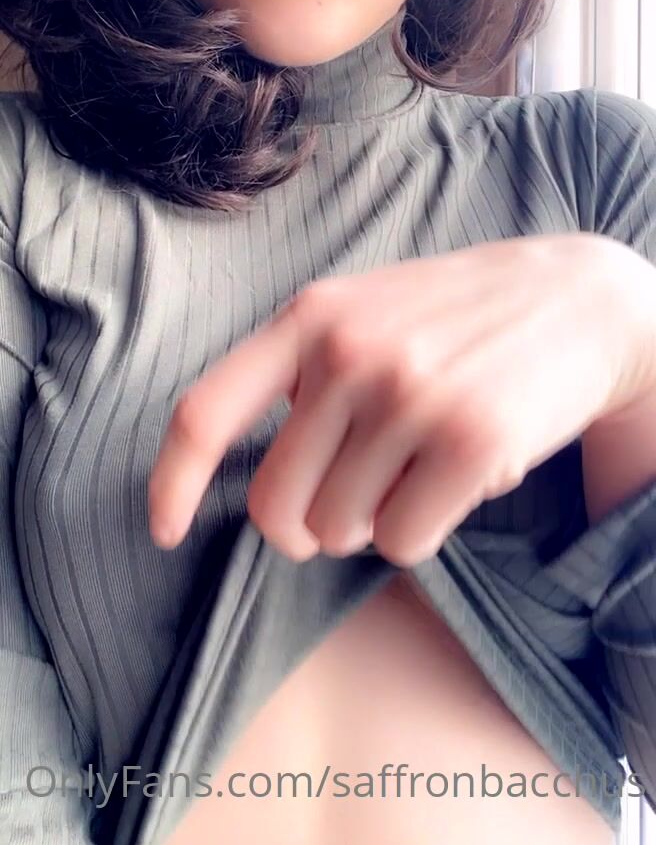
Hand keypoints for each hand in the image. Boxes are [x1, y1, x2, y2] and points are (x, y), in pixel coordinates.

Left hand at [148, 232, 655, 566]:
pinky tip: (455, 479)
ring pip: (341, 532)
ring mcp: (410, 394)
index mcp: (309, 318)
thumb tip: (251, 474)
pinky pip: (402, 543)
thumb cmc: (458, 318)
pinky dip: (422, 531)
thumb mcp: (363, 310)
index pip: (204, 412)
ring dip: (374, 523)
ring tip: (419, 467)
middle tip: (352, 502)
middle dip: (309, 527)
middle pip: (275, 507)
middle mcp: (349, 354)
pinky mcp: (470, 440)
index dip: (171, 483)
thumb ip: (299, 371)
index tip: (165, 531)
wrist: (579, 301)